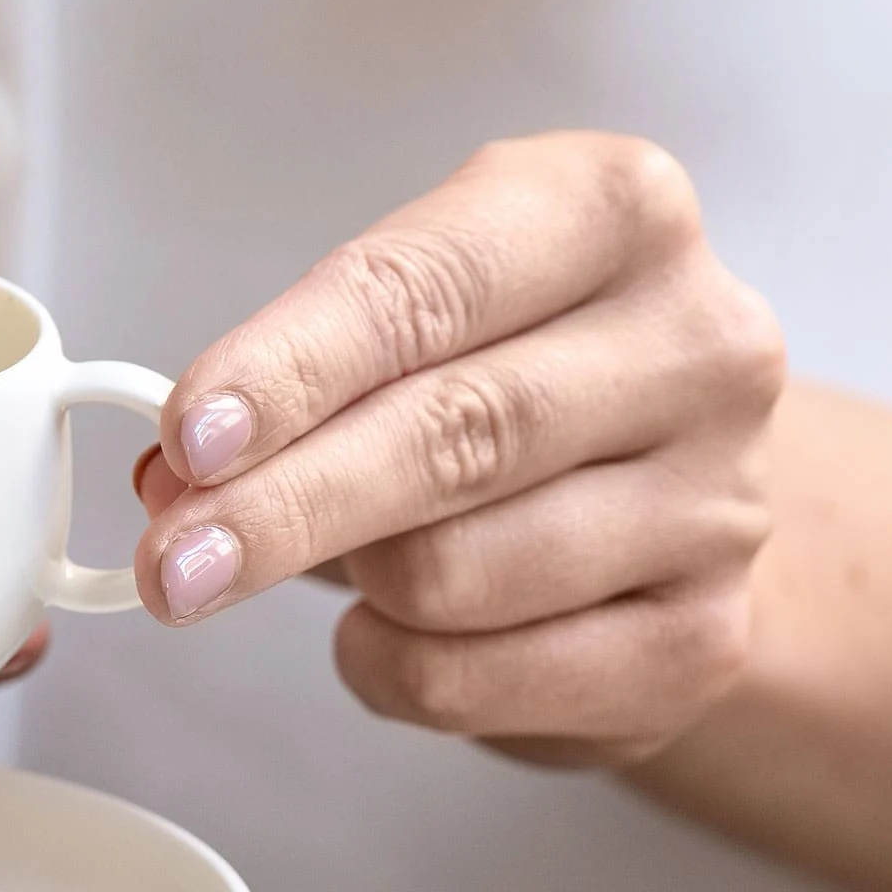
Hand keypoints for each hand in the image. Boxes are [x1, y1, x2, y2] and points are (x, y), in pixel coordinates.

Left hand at [134, 133, 784, 767]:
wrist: (678, 485)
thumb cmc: (513, 373)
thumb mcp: (409, 322)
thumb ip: (292, 383)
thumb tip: (170, 481)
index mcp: (614, 211)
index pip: (424, 293)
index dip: (290, 372)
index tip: (187, 440)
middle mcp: (697, 344)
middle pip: (451, 437)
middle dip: (283, 508)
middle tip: (170, 565)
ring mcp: (721, 501)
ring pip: (456, 574)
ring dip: (355, 588)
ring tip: (346, 567)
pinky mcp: (704, 640)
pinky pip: (482, 680)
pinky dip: (393, 668)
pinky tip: (391, 633)